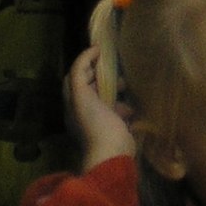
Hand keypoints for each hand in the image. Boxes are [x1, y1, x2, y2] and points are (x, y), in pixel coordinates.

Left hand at [64, 47, 136, 170]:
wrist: (111, 154)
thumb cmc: (96, 123)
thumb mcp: (82, 95)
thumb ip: (80, 73)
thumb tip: (92, 50)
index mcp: (72, 103)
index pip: (74, 76)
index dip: (85, 62)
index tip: (102, 51)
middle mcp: (82, 111)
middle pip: (90, 86)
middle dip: (103, 76)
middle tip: (117, 70)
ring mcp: (97, 120)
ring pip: (105, 97)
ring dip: (116, 90)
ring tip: (127, 88)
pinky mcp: (113, 128)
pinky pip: (118, 111)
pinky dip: (124, 106)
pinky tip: (132, 108)